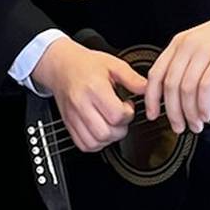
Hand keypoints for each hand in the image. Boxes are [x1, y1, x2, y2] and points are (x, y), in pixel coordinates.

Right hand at [32, 40, 148, 152]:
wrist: (61, 66)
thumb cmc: (86, 65)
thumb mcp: (113, 64)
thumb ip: (132, 78)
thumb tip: (147, 89)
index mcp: (94, 88)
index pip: (116, 115)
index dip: (128, 114)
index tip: (127, 105)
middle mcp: (81, 104)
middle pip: (106, 132)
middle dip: (120, 129)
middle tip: (121, 117)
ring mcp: (73, 116)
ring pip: (95, 142)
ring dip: (109, 138)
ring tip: (111, 124)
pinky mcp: (68, 124)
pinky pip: (84, 145)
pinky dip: (96, 143)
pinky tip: (101, 131)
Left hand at [146, 2, 209, 133]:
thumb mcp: (204, 46)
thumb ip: (189, 65)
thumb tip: (178, 96)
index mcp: (180, 43)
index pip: (156, 74)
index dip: (151, 99)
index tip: (152, 115)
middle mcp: (189, 45)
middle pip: (170, 86)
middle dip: (173, 113)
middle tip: (179, 127)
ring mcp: (205, 50)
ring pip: (186, 89)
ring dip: (190, 113)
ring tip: (197, 124)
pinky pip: (206, 87)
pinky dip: (204, 106)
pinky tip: (207, 114)